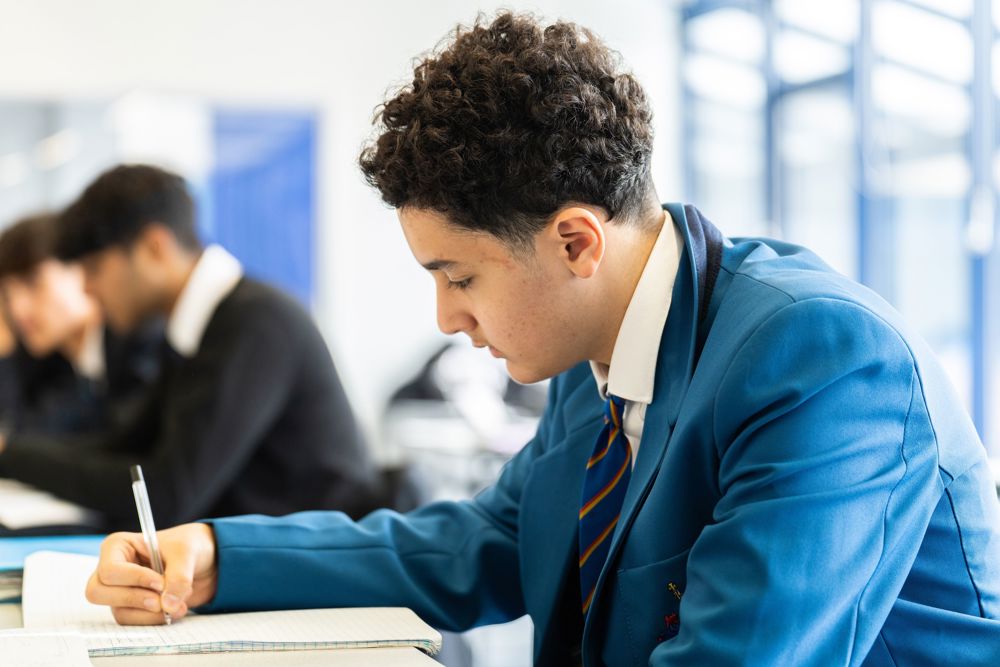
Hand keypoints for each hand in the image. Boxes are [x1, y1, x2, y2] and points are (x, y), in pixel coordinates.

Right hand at [85, 523, 217, 624]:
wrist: (203, 563)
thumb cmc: (188, 547)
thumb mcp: (187, 553)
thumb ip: (179, 577)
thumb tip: (168, 605)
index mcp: (118, 546)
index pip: (110, 570)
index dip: (135, 579)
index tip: (161, 582)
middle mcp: (112, 570)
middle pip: (98, 593)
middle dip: (133, 599)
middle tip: (160, 601)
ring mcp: (119, 591)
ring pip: (118, 611)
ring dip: (150, 613)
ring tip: (178, 604)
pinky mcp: (131, 607)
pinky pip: (133, 622)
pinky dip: (155, 620)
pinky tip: (175, 610)